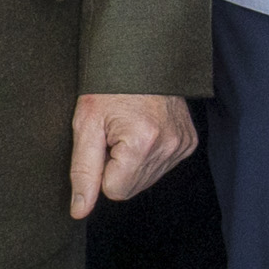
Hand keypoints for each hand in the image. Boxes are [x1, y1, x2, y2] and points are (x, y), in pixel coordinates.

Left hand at [72, 92, 196, 216]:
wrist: (141, 58)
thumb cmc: (108, 87)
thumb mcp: (85, 125)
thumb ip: (82, 172)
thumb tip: (79, 210)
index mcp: (141, 143)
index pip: (114, 190)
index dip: (102, 170)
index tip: (103, 142)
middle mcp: (168, 145)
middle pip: (132, 188)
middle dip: (118, 168)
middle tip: (115, 135)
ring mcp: (182, 144)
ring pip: (146, 180)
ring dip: (133, 162)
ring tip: (129, 130)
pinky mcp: (189, 142)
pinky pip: (162, 166)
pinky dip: (149, 155)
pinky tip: (145, 131)